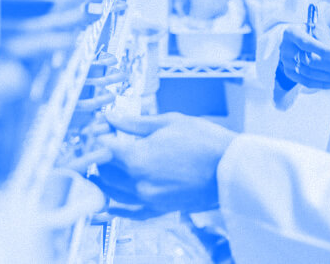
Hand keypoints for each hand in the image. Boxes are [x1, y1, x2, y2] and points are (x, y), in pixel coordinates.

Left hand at [91, 112, 236, 219]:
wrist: (231, 167)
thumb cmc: (206, 141)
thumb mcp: (169, 121)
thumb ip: (136, 122)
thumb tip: (113, 117)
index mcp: (138, 157)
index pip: (104, 147)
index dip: (98, 135)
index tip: (101, 127)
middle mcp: (139, 181)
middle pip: (105, 170)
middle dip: (100, 154)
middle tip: (104, 142)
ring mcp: (148, 198)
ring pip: (113, 191)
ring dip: (105, 177)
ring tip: (103, 166)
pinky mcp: (159, 208)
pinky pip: (131, 212)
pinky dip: (117, 207)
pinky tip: (110, 203)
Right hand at [278, 25, 329, 88]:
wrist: (292, 39)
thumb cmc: (308, 31)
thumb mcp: (316, 28)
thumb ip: (325, 39)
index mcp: (292, 33)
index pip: (306, 43)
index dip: (322, 50)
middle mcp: (286, 48)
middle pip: (310, 61)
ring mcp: (286, 62)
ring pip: (309, 74)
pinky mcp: (290, 73)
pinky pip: (306, 82)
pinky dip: (322, 84)